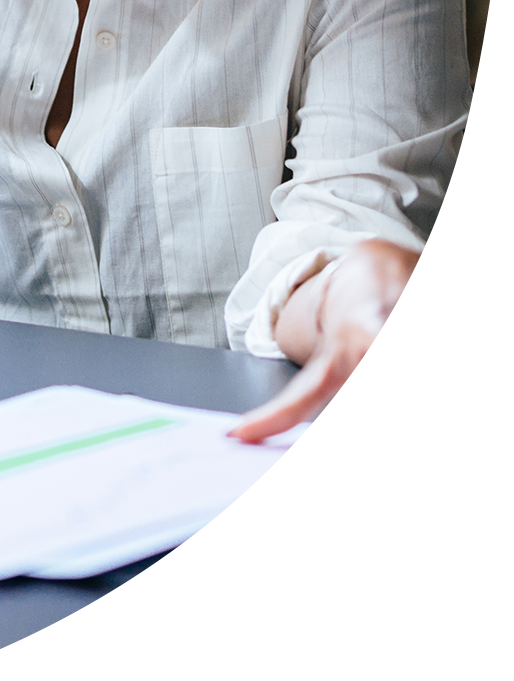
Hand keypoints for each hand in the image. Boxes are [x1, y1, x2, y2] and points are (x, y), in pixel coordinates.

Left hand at [231, 240, 505, 474]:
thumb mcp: (321, 359)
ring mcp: (454, 319)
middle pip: (447, 374)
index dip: (401, 419)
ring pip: (478, 375)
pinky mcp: (477, 328)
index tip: (392, 461)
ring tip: (433, 451)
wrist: (382, 266)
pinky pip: (494, 375)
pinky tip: (457, 431)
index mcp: (378, 320)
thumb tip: (238, 437)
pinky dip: (482, 411)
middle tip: (415, 460)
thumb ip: (289, 407)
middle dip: (435, 426)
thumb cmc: (354, 319)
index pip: (402, 371)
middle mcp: (421, 315)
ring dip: (461, 423)